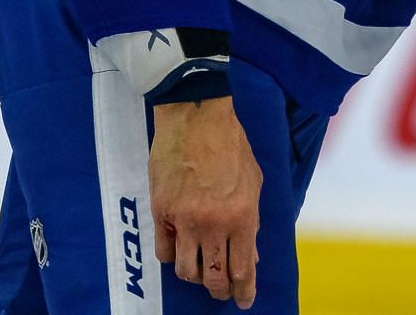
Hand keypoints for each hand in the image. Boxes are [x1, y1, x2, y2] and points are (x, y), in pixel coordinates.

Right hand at [150, 96, 262, 308]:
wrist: (196, 118)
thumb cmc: (231, 146)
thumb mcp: (254, 182)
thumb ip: (252, 220)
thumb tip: (250, 253)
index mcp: (243, 215)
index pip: (243, 267)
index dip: (244, 290)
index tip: (245, 301)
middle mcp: (214, 223)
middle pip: (215, 276)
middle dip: (220, 291)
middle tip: (222, 294)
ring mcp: (185, 220)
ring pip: (186, 270)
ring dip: (195, 277)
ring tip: (201, 273)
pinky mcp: (161, 212)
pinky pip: (164, 251)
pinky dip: (172, 256)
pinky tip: (179, 251)